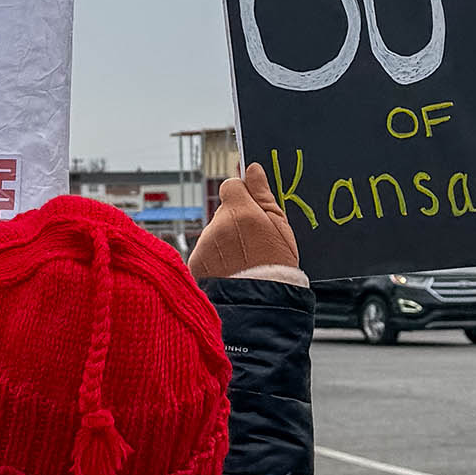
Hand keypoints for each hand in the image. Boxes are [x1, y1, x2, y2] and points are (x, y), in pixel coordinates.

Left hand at [189, 162, 302, 281]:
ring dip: (225, 241)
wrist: (259, 305)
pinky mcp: (195, 261)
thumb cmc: (276, 266)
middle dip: (234, 221)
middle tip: (252, 242)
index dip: (242, 196)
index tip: (252, 209)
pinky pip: (205, 251)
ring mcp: (204, 244)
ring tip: (243, 260)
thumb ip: (263, 195)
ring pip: (214, 232)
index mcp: (240, 213)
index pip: (231, 186)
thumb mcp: (280, 228)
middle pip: (223, 211)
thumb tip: (253, 169)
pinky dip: (214, 258)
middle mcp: (217, 226)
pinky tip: (230, 270)